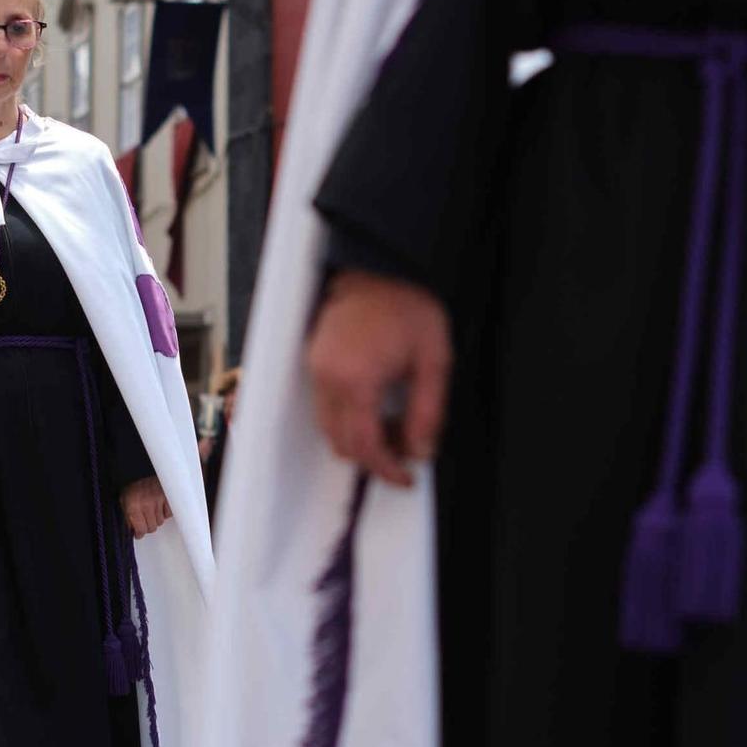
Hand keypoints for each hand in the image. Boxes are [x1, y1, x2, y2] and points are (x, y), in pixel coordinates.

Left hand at [120, 476, 171, 538]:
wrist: (140, 469)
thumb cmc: (131, 485)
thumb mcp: (123, 502)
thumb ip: (127, 518)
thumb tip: (132, 530)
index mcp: (133, 506)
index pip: (141, 530)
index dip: (140, 533)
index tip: (139, 533)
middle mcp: (146, 504)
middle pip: (152, 528)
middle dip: (147, 526)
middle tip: (144, 520)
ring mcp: (158, 500)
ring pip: (160, 521)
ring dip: (156, 519)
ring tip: (151, 510)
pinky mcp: (167, 496)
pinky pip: (168, 513)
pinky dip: (165, 512)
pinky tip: (159, 506)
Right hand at [306, 269, 450, 487]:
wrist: (377, 268)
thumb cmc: (406, 304)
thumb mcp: (434, 358)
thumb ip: (428, 411)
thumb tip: (421, 451)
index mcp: (357, 379)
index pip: (365, 445)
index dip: (386, 469)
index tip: (405, 477)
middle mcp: (328, 378)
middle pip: (342, 444)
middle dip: (374, 456)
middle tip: (405, 447)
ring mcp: (315, 370)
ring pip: (329, 429)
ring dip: (359, 439)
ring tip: (393, 425)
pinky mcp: (312, 364)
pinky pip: (325, 408)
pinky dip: (347, 420)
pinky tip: (375, 406)